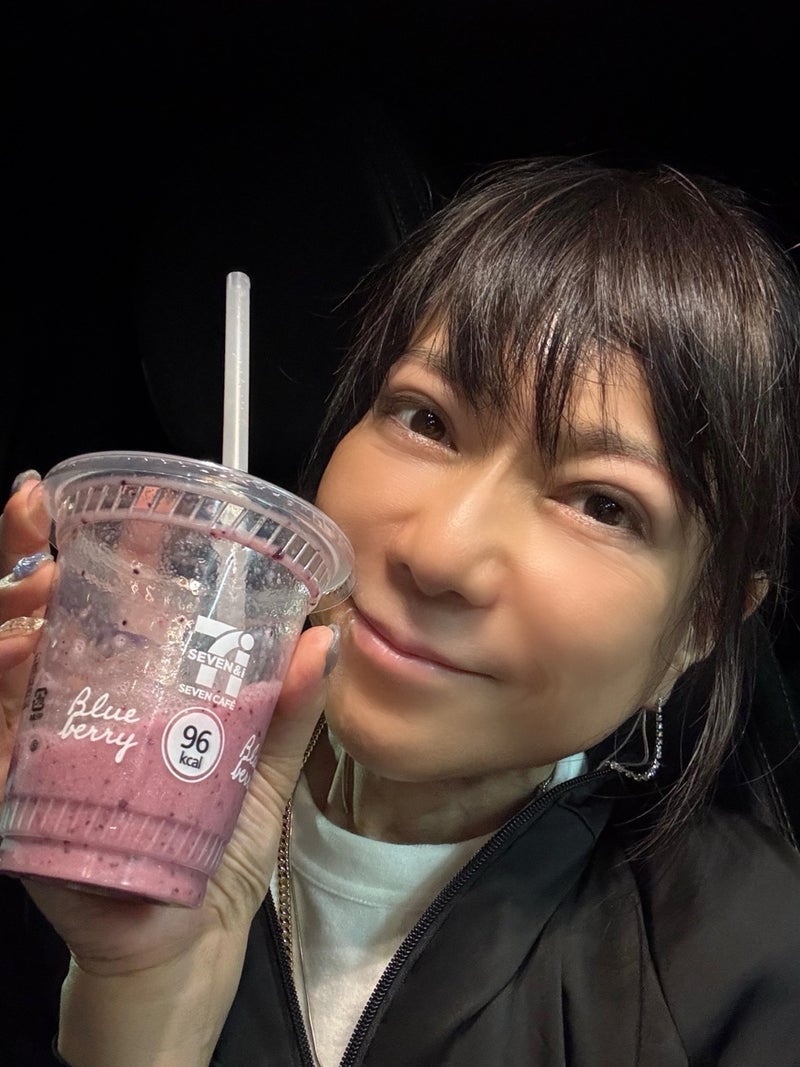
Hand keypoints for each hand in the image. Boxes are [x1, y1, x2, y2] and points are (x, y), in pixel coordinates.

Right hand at [0, 474, 335, 1064]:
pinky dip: (2, 702)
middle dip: (20, 561)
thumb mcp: (260, 771)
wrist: (189, 945)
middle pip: (26, 622)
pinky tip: (23, 661)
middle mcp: (69, 713)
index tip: (97, 497)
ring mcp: (39, 757)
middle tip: (38, 518)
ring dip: (9, 618)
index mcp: (123, 692)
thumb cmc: (216, 853)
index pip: (91, 604)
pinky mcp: (21, 808)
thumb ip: (288, 709)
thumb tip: (326, 635)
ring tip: (40, 586)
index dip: (85, 545)